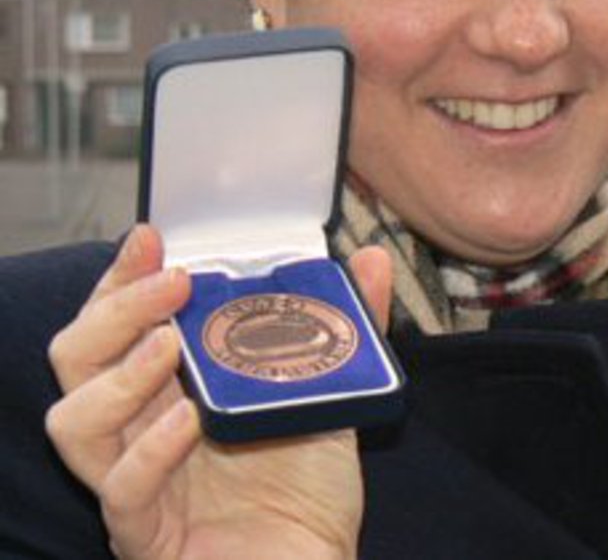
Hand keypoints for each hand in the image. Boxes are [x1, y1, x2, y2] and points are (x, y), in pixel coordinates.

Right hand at [46, 225, 392, 559]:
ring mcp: (137, 479)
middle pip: (79, 356)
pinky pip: (121, 491)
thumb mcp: (330, 388)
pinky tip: (188, 421)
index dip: (125, 275)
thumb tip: (371, 259)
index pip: (120, 318)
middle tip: (174, 282)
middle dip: (117, 308)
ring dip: (119, 374)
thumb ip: (350, 325)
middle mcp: (140, 422)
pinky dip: (149, 452)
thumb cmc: (309, 479)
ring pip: (75, 420)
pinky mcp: (148, 533)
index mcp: (170, 381)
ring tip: (169, 344)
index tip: (152, 236)